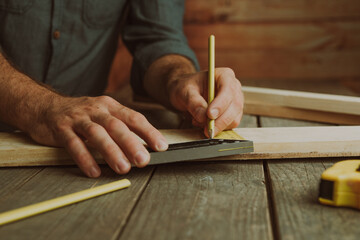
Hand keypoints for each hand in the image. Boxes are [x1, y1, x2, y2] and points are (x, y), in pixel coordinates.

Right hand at [29, 95, 167, 176]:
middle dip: (131, 144)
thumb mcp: (103, 115)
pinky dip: (85, 158)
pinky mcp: (61, 128)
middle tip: (143, 160)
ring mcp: (78, 118)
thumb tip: (143, 149)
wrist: (46, 107)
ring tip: (123, 168)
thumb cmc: (82, 115)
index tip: (161, 146)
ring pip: (97, 134)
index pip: (134, 117)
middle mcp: (96, 109)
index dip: (149, 132)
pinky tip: (94, 171)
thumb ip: (120, 128)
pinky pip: (74, 144)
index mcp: (110, 106)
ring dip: (111, 152)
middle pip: (116, 126)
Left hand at [168, 67, 243, 136]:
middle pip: (234, 106)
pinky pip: (230, 125)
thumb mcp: (185, 91)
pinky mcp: (233, 114)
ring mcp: (235, 102)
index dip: (220, 104)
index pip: (228, 90)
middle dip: (220, 120)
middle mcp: (234, 88)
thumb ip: (194, 102)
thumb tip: (203, 117)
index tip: (210, 115)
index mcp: (225, 75)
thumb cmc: (187, 88)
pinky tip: (203, 124)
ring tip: (198, 121)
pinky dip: (217, 128)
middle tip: (207, 129)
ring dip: (217, 126)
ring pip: (234, 119)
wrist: (186, 93)